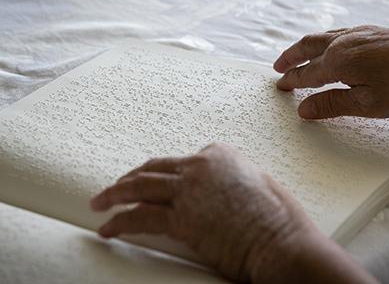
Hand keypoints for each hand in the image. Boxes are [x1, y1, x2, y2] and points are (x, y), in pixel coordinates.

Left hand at [89, 143, 317, 282]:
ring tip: (100, 202)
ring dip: (114, 194)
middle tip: (116, 186)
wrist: (281, 242)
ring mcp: (188, 190)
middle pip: (154, 168)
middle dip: (130, 177)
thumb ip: (231, 181)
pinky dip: (120, 223)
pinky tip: (110, 228)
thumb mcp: (258, 185)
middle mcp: (200, 166)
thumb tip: (220, 191)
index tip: (157, 183)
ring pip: (140, 187)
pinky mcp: (181, 218)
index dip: (166, 174)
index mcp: (220, 154)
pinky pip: (140, 217)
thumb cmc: (278, 219)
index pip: (183, 161)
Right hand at [274, 25, 388, 126]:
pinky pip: (339, 33)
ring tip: (299, 55)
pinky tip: (332, 47)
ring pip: (323, 37)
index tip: (280, 87)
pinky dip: (325, 41)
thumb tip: (303, 111)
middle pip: (308, 47)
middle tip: (279, 67)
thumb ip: (332, 106)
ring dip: (306, 47)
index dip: (291, 81)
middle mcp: (344, 42)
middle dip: (291, 58)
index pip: (306, 73)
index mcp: (338, 61)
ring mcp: (360, 33)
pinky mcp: (374, 32)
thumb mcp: (366, 104)